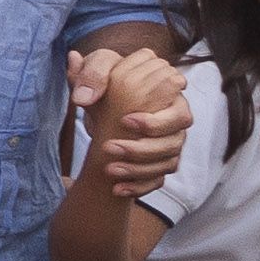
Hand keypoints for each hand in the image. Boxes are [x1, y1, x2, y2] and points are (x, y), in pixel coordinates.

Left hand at [68, 48, 190, 195]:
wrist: (104, 104)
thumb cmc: (106, 82)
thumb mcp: (96, 71)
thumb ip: (91, 72)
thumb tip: (80, 88)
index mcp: (170, 98)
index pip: (179, 114)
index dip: (155, 122)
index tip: (124, 121)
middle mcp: (175, 123)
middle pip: (174, 142)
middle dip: (143, 149)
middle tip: (110, 147)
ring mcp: (170, 144)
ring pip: (166, 164)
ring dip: (137, 169)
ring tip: (108, 170)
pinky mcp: (160, 163)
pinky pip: (157, 181)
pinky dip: (138, 187)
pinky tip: (116, 188)